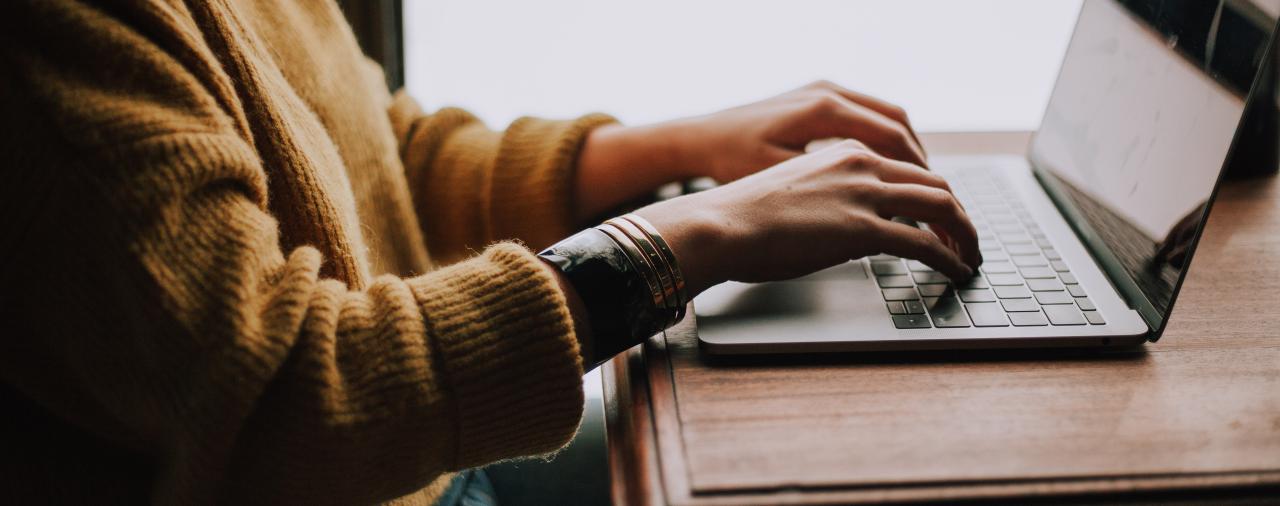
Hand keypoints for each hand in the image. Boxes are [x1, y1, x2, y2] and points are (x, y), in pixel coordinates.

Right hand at [634, 141, 979, 296]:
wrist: (720, 224)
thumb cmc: (742, 217)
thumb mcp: (794, 193)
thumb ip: (830, 200)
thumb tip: (846, 229)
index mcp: (844, 152)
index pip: (908, 168)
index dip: (934, 194)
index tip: (942, 217)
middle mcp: (861, 164)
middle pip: (935, 183)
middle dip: (959, 214)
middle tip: (967, 239)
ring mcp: (865, 194)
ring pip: (942, 206)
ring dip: (964, 234)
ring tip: (970, 257)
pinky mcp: (863, 229)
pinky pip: (926, 243)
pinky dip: (950, 257)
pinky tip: (955, 271)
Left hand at [671, 80, 926, 182]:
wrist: (699, 138)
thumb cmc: (731, 162)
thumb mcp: (782, 180)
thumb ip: (831, 191)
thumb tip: (879, 213)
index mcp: (824, 110)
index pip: (893, 139)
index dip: (919, 174)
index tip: (935, 202)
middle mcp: (829, 93)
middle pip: (898, 124)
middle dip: (922, 164)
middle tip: (939, 198)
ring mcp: (823, 91)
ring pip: (887, 116)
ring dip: (907, 150)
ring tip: (921, 186)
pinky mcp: (816, 97)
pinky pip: (867, 115)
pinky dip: (885, 140)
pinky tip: (888, 168)